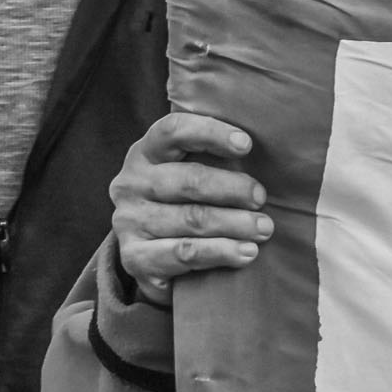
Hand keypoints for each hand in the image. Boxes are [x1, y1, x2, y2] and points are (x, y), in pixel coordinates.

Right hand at [109, 111, 273, 303]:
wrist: (146, 260)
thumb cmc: (180, 206)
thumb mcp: (183, 174)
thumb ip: (211, 159)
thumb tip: (263, 151)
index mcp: (144, 154)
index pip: (173, 131)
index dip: (210, 133)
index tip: (247, 144)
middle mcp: (130, 184)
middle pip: (187, 180)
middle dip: (232, 188)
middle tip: (261, 198)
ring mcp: (128, 223)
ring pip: (191, 219)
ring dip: (234, 224)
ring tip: (263, 229)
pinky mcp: (135, 258)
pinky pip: (185, 253)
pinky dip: (220, 252)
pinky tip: (246, 253)